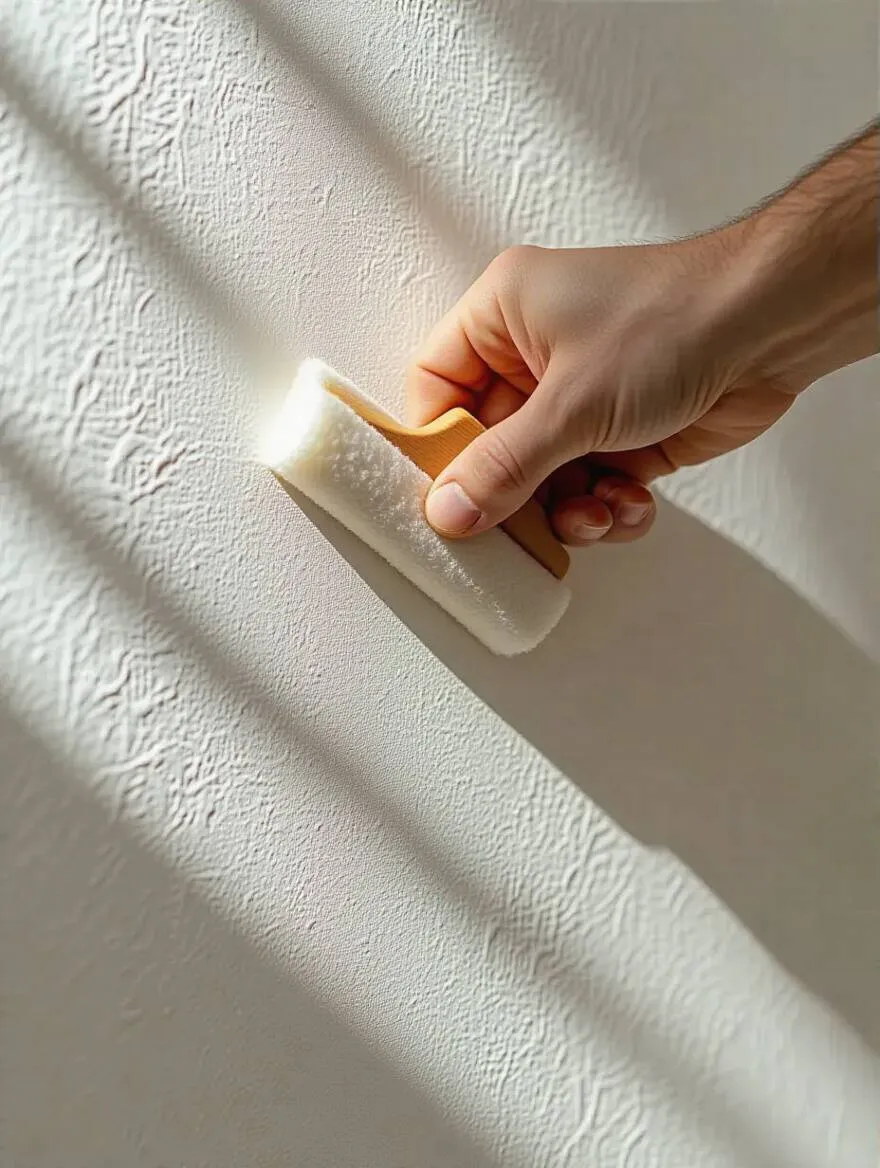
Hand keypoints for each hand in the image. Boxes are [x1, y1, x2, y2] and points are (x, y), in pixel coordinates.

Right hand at [406, 238, 800, 546]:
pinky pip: (589, 488)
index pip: (435, 390)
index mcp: (501, 317)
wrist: (774, 324)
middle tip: (520, 533)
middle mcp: (533, 357)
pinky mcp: (622, 434)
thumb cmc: (671, 323)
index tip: (442, 501)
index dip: (435, 450)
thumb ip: (504, 466)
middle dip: (513, 496)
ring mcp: (580, 397)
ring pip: (541, 479)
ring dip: (567, 511)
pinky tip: (631, 502)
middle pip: (489, 448)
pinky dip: (607, 508)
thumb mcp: (571, 403)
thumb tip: (447, 512)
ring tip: (595, 513)